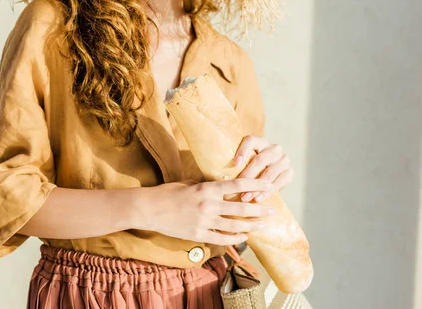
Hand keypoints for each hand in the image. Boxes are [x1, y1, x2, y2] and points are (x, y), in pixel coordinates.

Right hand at [145, 178, 276, 245]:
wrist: (150, 209)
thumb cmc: (168, 192)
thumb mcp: (190, 183)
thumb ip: (208, 186)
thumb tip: (223, 186)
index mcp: (206, 189)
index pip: (237, 185)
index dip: (255, 184)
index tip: (268, 185)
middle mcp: (208, 205)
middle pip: (240, 208)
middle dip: (259, 209)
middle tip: (272, 210)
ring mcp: (203, 222)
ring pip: (234, 225)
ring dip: (251, 225)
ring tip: (262, 225)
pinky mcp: (198, 234)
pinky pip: (221, 238)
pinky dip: (235, 238)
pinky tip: (244, 236)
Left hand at [232, 135, 294, 202]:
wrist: (266, 179)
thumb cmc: (247, 170)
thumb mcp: (243, 163)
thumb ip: (235, 164)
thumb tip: (215, 170)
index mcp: (260, 142)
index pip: (251, 140)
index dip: (243, 150)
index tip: (235, 163)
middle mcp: (274, 148)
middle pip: (260, 159)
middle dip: (248, 176)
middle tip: (238, 189)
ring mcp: (283, 160)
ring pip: (269, 172)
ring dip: (256, 187)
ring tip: (245, 197)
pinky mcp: (290, 172)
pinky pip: (279, 182)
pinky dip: (268, 192)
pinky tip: (258, 199)